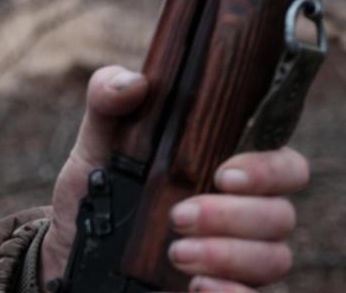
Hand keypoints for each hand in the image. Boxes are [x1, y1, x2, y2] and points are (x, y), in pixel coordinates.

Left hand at [39, 65, 309, 291]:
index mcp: (226, 168)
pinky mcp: (223, 289)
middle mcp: (243, 213)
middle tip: (179, 216)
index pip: (283, 164)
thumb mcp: (95, 144)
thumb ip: (109, 102)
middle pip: (280, 214)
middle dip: (234, 216)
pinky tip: (197, 285)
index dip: (269, 168)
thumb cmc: (97, 188)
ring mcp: (238, 256)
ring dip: (229, 255)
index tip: (224, 174)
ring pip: (273, 258)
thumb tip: (134, 83)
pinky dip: (233, 292)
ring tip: (177, 253)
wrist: (72, 246)